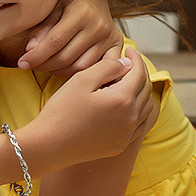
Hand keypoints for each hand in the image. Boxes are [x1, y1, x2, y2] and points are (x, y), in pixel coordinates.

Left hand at [18, 0, 121, 73]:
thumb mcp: (54, 5)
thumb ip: (43, 27)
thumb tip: (30, 50)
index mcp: (82, 12)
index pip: (55, 41)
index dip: (36, 55)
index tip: (22, 63)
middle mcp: (99, 26)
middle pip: (67, 57)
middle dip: (45, 65)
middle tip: (32, 65)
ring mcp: (110, 38)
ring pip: (81, 67)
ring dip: (60, 71)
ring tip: (47, 66)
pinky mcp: (118, 46)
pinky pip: (98, 69)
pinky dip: (82, 74)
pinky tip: (68, 70)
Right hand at [19, 47, 154, 171]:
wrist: (49, 145)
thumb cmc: (62, 110)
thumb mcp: (81, 80)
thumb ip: (107, 67)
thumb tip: (126, 63)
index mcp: (122, 99)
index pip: (138, 73)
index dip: (136, 59)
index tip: (129, 50)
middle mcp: (130, 118)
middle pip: (145, 89)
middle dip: (140, 73)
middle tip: (130, 63)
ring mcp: (127, 134)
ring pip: (146, 108)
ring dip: (142, 92)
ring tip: (130, 82)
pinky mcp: (120, 145)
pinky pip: (140, 125)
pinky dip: (139, 111)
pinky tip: (130, 106)